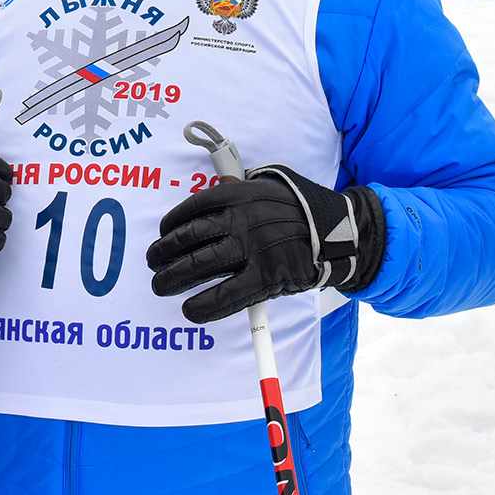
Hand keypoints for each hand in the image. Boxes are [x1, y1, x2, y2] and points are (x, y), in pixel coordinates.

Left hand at [146, 164, 383, 323]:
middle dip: (163, 252)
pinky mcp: (266, 278)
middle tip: (153, 262)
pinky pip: (226, 295)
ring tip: (161, 284)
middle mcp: (240, 220)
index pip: (192, 209)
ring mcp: (252, 249)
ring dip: (172, 278)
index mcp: (238, 195)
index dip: (171, 225)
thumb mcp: (269, 184)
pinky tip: (190, 310)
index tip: (163, 234)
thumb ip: (240, 189)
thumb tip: (214, 187)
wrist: (341, 230)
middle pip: (188, 238)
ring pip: (199, 265)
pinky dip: (203, 306)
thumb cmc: (301, 208)